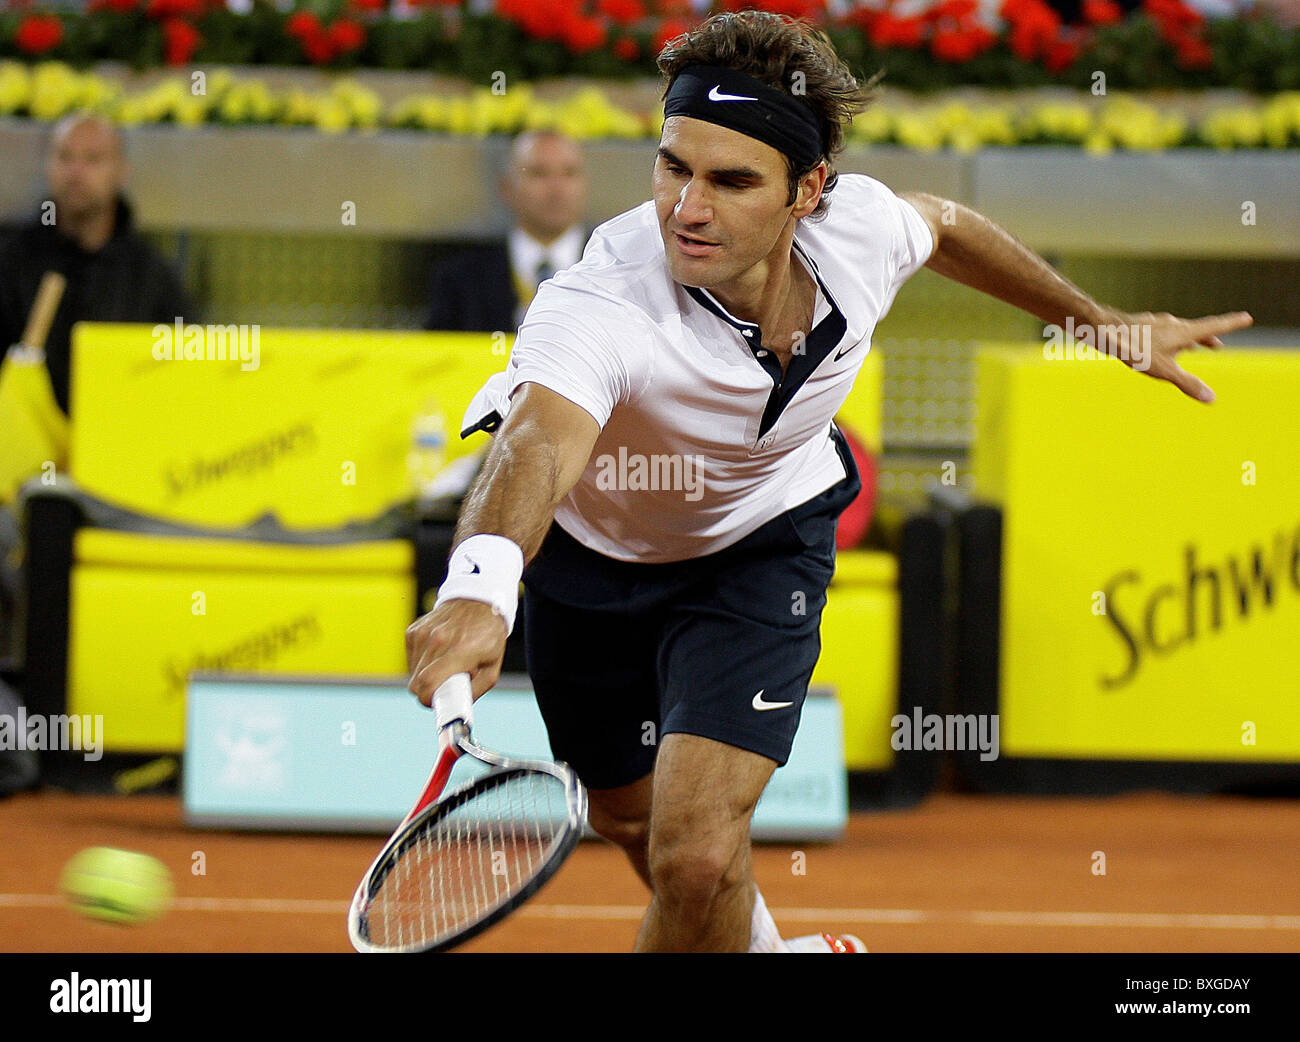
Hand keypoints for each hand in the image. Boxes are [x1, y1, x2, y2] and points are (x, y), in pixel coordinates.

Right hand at [405, 599, 508, 706]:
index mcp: (460, 650)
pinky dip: (422, 662)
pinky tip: (438, 653)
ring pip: (413, 673)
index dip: (429, 700)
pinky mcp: (413, 631)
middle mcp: (437, 640)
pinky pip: (411, 659)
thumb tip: (456, 710)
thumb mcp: (492, 667)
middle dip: (429, 691)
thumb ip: (474, 691)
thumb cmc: (488, 635)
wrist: (478, 600)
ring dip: (426, 676)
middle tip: (446, 686)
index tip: (438, 703)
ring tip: (445, 665)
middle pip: (416, 684)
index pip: (428, 684)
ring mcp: (422, 634)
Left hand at [1100, 310, 1252, 403]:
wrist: (1104, 329)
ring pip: (1178, 331)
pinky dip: (1169, 338)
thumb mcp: (1164, 370)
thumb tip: (1212, 398)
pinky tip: (1158, 343)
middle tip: (1218, 344)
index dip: (1232, 323)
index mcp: (1184, 332)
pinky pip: (1161, 332)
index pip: (1214, 327)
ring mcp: (1157, 324)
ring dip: (1189, 338)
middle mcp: (1173, 324)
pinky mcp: (1141, 326)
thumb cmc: (1135, 349)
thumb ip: (1187, 383)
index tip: (1247, 317)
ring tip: (1194, 346)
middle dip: (1209, 337)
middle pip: (1197, 329)